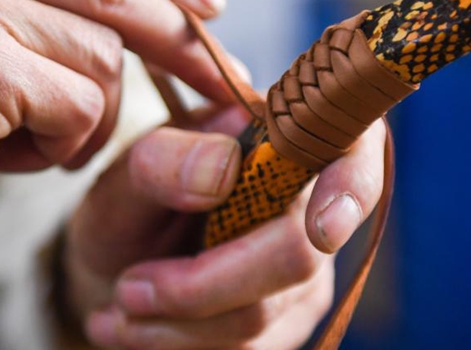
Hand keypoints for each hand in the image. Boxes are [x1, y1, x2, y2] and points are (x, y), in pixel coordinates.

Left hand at [63, 106, 386, 348]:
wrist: (117, 268)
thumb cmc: (128, 209)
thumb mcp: (124, 177)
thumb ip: (162, 161)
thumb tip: (224, 170)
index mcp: (275, 142)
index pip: (350, 148)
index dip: (352, 182)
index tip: (321, 228)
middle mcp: (307, 205)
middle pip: (296, 257)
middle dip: (201, 285)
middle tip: (128, 290)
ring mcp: (307, 269)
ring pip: (261, 314)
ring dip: (176, 324)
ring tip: (121, 307)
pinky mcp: (290, 319)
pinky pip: (248, 349)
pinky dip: (179, 346)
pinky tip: (136, 328)